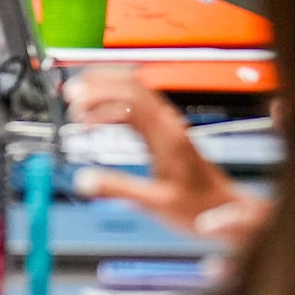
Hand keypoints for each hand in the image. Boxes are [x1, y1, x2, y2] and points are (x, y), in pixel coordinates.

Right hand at [65, 68, 271, 245]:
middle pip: (132, 86)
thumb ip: (119, 190)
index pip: (129, 101)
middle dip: (99, 84)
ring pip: (137, 90)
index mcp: (166, 137)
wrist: (224, 210)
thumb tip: (84, 180)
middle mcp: (169, 125)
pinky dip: (117, 101)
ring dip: (107, 88)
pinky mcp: (168, 132)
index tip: (75, 109)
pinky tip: (102, 114)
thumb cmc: (197, 208)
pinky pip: (140, 104)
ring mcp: (170, 126)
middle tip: (70, 94)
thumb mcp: (155, 204)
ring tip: (79, 98)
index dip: (100, 99)